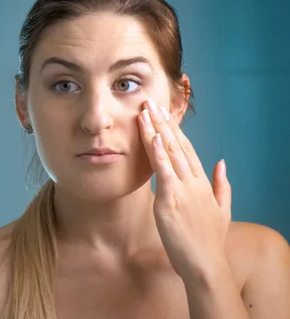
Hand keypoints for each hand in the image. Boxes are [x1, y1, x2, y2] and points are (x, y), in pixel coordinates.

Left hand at [138, 98, 231, 281]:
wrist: (206, 265)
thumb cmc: (209, 242)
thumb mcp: (222, 211)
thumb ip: (222, 185)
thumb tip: (222, 163)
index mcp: (203, 184)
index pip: (187, 149)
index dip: (175, 130)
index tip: (165, 114)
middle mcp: (194, 182)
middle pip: (178, 145)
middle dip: (163, 122)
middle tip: (151, 102)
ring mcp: (183, 189)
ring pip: (169, 152)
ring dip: (157, 129)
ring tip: (146, 110)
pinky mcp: (171, 199)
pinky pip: (163, 170)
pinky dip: (158, 151)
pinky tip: (153, 135)